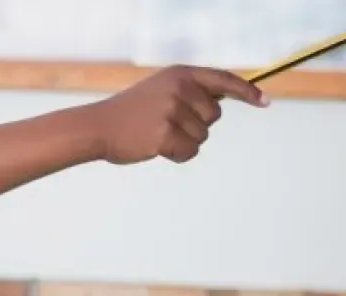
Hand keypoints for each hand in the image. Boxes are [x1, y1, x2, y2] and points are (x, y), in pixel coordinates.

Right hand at [91, 65, 265, 164]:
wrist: (96, 127)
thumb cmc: (128, 113)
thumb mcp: (160, 89)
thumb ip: (189, 92)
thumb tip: (220, 103)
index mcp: (180, 75)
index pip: (223, 81)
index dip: (246, 92)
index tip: (264, 102)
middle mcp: (179, 90)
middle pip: (213, 117)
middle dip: (196, 125)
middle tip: (165, 124)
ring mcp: (171, 112)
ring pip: (202, 136)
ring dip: (184, 141)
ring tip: (156, 135)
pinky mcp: (164, 135)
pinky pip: (190, 151)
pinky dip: (178, 155)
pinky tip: (157, 149)